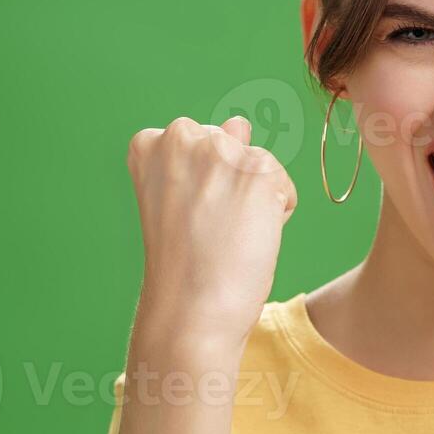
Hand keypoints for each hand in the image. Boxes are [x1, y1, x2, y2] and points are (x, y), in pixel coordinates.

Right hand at [124, 116, 296, 349]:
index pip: (195, 140)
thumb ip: (199, 158)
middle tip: (207, 228)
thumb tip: (238, 123)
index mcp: (150, 143)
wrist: (190, 310)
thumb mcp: (175, 199)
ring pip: (260, 163)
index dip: (197, 185)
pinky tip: (248, 239)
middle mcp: (182, 137)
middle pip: (230, 144)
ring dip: (255, 197)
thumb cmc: (181, 264)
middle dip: (229, 181)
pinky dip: (276, 214)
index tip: (183, 217)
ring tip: (227, 234)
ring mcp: (221, 152)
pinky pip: (284, 187)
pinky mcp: (259, 172)